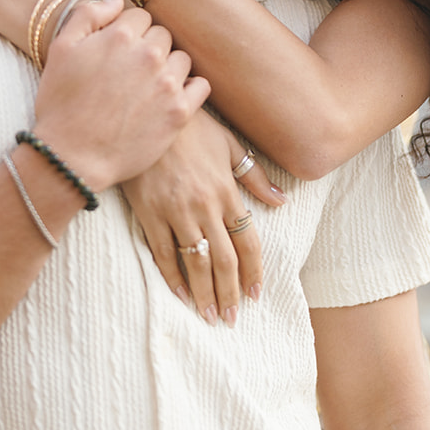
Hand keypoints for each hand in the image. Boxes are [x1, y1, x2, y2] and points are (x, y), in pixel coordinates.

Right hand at [33, 0, 209, 191]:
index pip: (140, 16)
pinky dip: (189, 89)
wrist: (72, 158)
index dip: (128, 33)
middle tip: (130, 71)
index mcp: (120, 36)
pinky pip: (200, 86)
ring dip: (168, 67)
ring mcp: (167, 84)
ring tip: (147, 87)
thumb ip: (88, 15)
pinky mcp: (180, 112)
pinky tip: (170, 97)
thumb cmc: (61, 105)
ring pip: (181, 59)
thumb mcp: (60, 50)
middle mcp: (148, 55)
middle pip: (163, 35)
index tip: (118, 51)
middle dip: (148, 47)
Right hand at [122, 111, 284, 326]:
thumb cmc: (191, 126)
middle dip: (230, 292)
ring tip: (210, 316)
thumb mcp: (228, 144)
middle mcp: (204, 206)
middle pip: (224, 260)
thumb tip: (281, 200)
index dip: (253, 271)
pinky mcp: (148, 213)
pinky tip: (180, 296)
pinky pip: (162, 253)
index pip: (247, 241)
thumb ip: (254, 175)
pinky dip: (172, 277)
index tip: (256, 294)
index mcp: (226, 191)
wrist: (150, 112)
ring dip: (205, 293)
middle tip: (232, 318)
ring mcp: (175, 212)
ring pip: (196, 263)